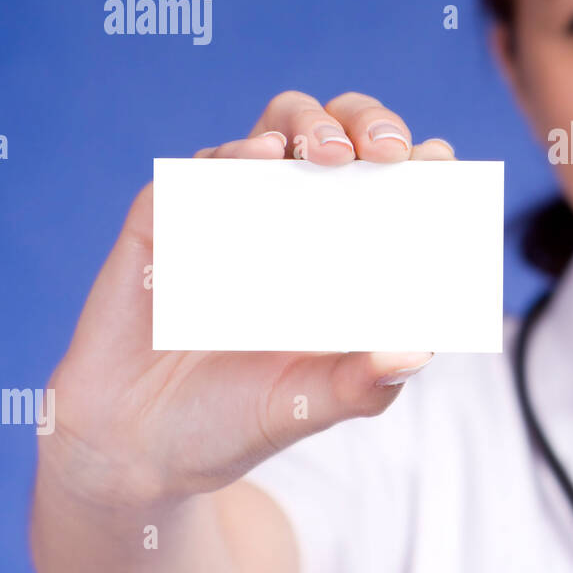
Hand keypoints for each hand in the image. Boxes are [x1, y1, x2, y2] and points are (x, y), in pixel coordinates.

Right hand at [38, 90, 455, 509]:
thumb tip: (420, 352)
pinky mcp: (166, 216)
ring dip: (309, 124)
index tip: (439, 161)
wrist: (134, 449)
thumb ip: (362, 383)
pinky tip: (259, 158)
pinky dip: (233, 154)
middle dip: (371, 122)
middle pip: (342, 134)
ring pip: (277, 129)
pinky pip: (201, 168)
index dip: (420, 163)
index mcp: (342, 252)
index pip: (392, 183)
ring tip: (327, 152)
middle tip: (388, 150)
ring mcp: (229, 210)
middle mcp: (293, 218)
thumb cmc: (236, 420)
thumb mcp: (308, 405)